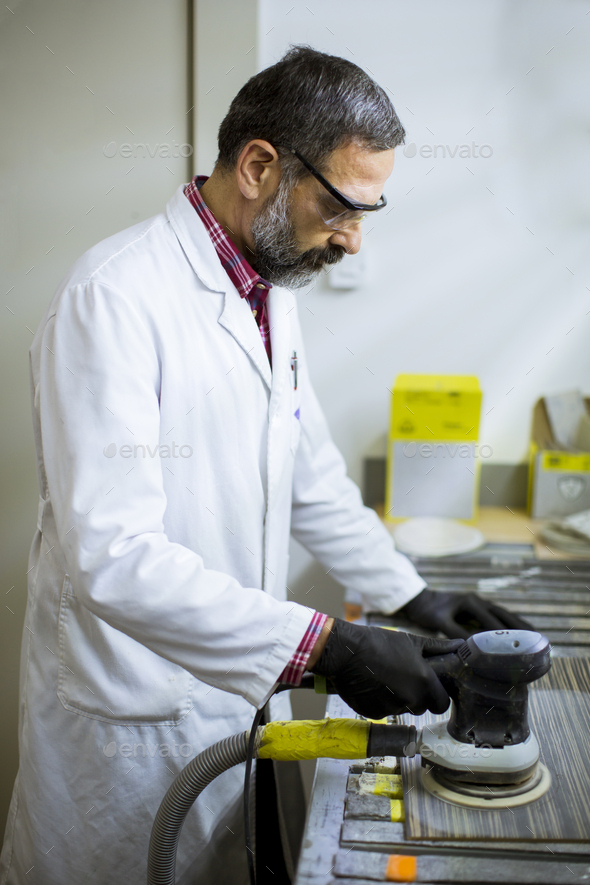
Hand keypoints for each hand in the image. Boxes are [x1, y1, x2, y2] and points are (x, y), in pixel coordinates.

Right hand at [312, 618, 462, 719]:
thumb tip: (461, 646)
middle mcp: (411, 700)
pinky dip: (380, 702)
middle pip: (422, 707)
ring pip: (402, 709)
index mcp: (424, 683)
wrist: (346, 651)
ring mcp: (392, 709)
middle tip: (403, 677)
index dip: (436, 695)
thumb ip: (439, 648)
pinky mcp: (374, 714)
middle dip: (416, 696)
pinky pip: (383, 712)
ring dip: (398, 698)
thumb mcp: (411, 641)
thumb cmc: (379, 643)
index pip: (441, 704)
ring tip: (385, 677)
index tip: (428, 685)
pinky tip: (372, 685)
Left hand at [399, 588, 533, 639]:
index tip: (518, 644)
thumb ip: (455, 632)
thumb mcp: (439, 621)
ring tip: (534, 635)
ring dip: (518, 624)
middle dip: (520, 627)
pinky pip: (496, 615)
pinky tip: (516, 631)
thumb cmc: (428, 610)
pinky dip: (508, 623)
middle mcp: (478, 601)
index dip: (505, 632)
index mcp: (470, 602)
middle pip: (503, 614)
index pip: (492, 619)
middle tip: (537, 639)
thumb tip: (471, 648)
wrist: (419, 599)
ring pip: (502, 614)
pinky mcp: (476, 608)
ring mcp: (478, 603)